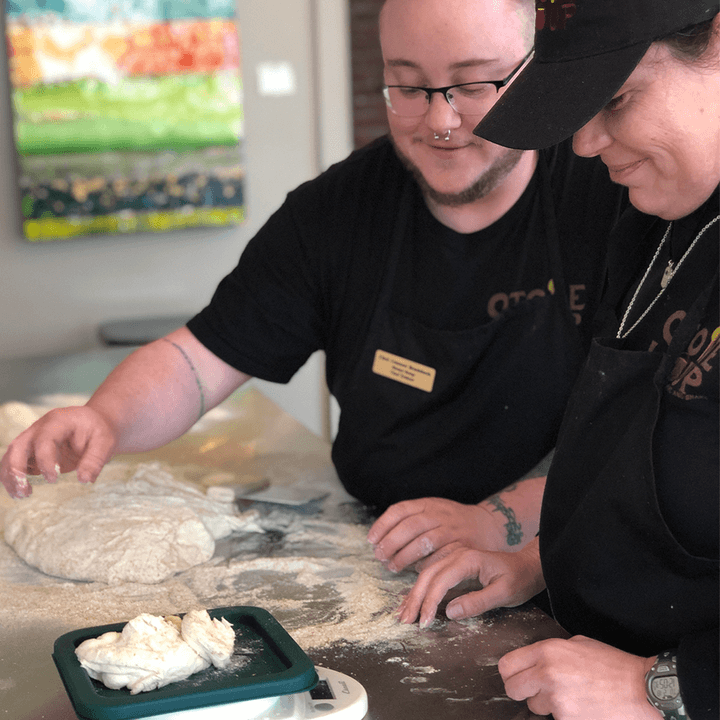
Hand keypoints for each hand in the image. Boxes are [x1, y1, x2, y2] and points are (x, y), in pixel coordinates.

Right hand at [0, 405, 117, 497]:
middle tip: (25, 491)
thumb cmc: (99, 431)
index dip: (45, 460)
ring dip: (11, 476)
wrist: (95, 425)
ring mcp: (32, 438)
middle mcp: (40, 428)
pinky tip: (23, 492)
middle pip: (18, 446)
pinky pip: (15, 463)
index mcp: (59, 421)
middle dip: (16, 470)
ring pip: (11, 455)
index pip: (44, 440)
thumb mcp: (105, 442)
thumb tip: (83, 480)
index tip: (54, 479)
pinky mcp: (31, 451)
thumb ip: (95, 460)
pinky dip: (14, 477)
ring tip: (22, 495)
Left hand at [367, 497, 500, 572]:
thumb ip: (411, 519)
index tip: (371, 539)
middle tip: (379, 556)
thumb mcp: (433, 510)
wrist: (489, 525)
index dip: (382, 525)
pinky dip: (424, 565)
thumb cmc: (453, 521)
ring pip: (424, 542)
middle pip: (410, 526)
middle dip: (391, 542)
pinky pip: (440, 557)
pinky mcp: (462, 547)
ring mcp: (452, 530)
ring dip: (404, 556)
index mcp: (429, 504)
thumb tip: (380, 539)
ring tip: (392, 566)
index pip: (400, 510)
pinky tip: (414, 571)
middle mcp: (440, 515)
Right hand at [396, 538, 543, 627]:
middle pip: (428, 575)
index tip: (423, 622)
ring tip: (402, 614)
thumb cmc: (519, 579)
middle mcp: (456, 556)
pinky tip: (411, 601)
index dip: (430, 601)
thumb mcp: (504, 593)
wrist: (528, 566)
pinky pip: (432, 577)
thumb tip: (449, 611)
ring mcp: (453, 559)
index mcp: (467, 559)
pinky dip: (421, 590)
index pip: (441, 580)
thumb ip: (477, 602)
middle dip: (415, 599)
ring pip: (426, 575)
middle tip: (405, 621)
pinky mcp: (454, 567)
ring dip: (413, 595)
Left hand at [499, 635, 659, 719]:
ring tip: (570, 697)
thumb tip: (535, 659)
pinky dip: (563, 716)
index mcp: (548, 651)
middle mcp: (547, 673)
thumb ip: (552, 651)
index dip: (510, 673)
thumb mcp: (579, 644)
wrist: (641, 691)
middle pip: (512, 688)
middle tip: (537, 691)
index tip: (517, 677)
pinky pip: (554, 718)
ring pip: (534, 706)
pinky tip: (581, 708)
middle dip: (522, 691)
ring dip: (546, 705)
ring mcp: (557, 700)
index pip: (507, 665)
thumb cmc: (613, 666)